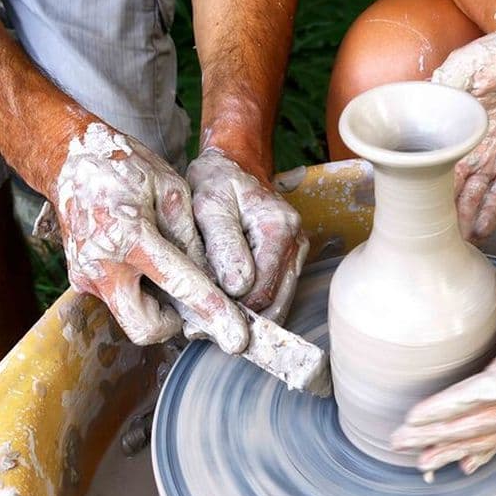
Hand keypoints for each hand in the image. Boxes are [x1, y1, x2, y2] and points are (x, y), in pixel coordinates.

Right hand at [52, 123, 247, 351]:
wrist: (71, 159)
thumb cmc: (126, 166)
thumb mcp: (171, 189)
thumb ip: (192, 237)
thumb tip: (215, 279)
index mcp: (128, 236)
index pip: (180, 286)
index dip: (214, 314)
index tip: (238, 339)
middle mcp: (101, 265)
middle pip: (146, 329)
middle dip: (177, 323)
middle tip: (195, 300)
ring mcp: (86, 276)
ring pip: (133, 319)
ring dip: (160, 309)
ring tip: (173, 274)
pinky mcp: (81, 280)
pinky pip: (120, 301)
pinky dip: (143, 295)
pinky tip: (151, 267)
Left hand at [187, 148, 308, 324]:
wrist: (234, 166)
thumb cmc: (218, 182)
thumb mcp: (209, 204)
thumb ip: (223, 244)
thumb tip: (237, 286)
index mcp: (278, 228)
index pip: (260, 289)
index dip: (230, 308)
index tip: (198, 316)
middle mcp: (296, 243)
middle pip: (274, 302)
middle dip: (238, 318)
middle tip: (199, 329)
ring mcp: (297, 253)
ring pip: (279, 303)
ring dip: (247, 317)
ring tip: (210, 320)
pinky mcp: (290, 259)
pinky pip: (277, 293)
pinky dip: (254, 306)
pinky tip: (226, 306)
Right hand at [432, 19, 495, 243]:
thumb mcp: (469, 64)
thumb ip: (446, 87)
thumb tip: (422, 104)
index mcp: (451, 129)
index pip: (427, 165)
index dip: (415, 187)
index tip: (403, 209)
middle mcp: (468, 150)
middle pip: (446, 191)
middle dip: (436, 216)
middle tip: (423, 242)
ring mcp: (493, 160)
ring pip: (471, 199)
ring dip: (460, 222)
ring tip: (449, 245)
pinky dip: (489, 215)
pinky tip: (477, 235)